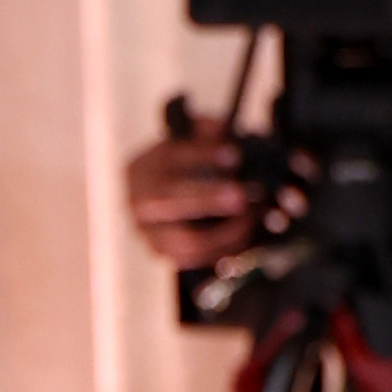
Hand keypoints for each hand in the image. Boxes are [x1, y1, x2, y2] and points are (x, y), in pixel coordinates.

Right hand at [127, 120, 261, 270]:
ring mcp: (148, 233)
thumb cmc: (188, 161)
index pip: (170, 158)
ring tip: (253, 216)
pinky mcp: (164, 254)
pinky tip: (246, 233)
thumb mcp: (195, 138)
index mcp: (142, 168)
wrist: (166, 192)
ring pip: (183, 240)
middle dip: (207, 198)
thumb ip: (209, 132)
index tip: (235, 155)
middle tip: (241, 195)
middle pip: (167, 201)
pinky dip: (223, 249)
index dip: (202, 156)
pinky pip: (195, 259)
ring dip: (223, 232)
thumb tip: (224, 132)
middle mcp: (138, 203)